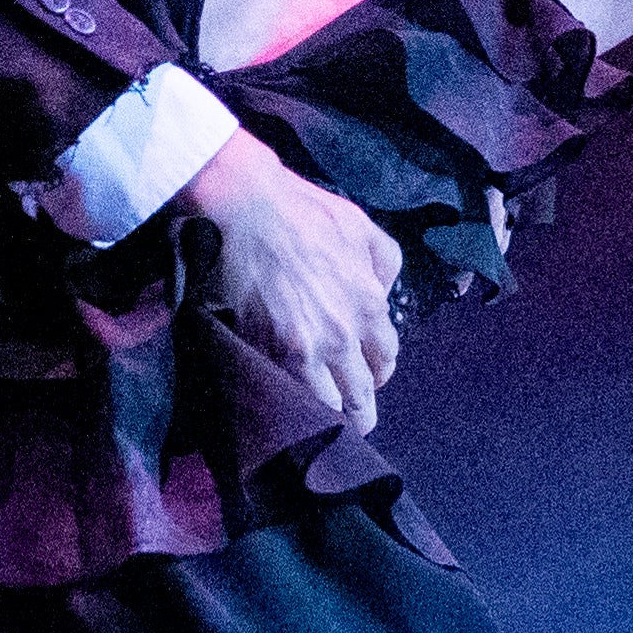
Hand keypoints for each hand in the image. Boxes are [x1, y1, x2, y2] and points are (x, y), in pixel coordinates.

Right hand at [174, 127, 406, 434]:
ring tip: (321, 424)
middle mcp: (342, 335)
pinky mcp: (266, 352)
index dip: (379, 371)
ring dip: (328, 417)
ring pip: (326, 406)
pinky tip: (290, 407)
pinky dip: (293, 405)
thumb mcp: (362, 227)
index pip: (385, 358)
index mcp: (369, 305)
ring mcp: (304, 348)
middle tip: (354, 420)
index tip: (369, 376)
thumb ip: (385, 264)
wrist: (246, 208)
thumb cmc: (303, 212)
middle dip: (360, 411)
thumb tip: (382, 295)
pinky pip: (287, 393)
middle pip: (361, 394)